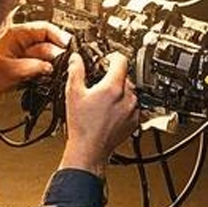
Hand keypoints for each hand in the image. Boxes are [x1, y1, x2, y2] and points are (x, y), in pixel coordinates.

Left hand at [0, 21, 70, 95]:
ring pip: (46, 53)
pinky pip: (41, 62)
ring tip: (56, 70)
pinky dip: (46, 67)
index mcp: (17, 34)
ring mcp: (24, 51)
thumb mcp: (9, 70)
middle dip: (58, 52)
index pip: (45, 29)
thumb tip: (49, 65)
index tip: (69, 47)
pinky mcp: (25, 62)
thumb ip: (31, 66)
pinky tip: (47, 73)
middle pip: (48, 41)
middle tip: (66, 62)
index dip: (59, 37)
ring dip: (53, 61)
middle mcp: (22, 40)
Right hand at [60, 52, 138, 177]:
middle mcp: (127, 97)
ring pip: (130, 91)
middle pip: (125, 76)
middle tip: (100, 84)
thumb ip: (76, 71)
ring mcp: (132, 110)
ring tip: (104, 100)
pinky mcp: (134, 121)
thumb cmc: (82, 125)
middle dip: (113, 77)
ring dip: (120, 92)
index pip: (121, 61)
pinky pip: (133, 106)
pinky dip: (124, 106)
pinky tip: (110, 111)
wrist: (89, 149)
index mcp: (113, 87)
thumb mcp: (73, 94)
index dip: (113, 57)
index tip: (107, 59)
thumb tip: (76, 59)